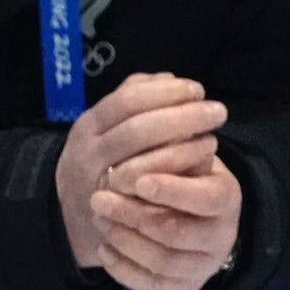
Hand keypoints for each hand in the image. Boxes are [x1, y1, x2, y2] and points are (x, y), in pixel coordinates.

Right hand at [54, 73, 223, 271]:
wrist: (72, 211)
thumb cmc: (98, 159)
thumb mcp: (103, 126)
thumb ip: (131, 99)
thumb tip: (167, 77)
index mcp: (88, 125)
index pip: (127, 101)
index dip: (165, 92)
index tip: (197, 89)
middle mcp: (90, 154)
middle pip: (138, 130)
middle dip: (182, 117)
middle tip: (216, 112)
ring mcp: (101, 185)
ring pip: (145, 164)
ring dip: (185, 149)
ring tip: (212, 139)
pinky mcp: (117, 212)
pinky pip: (150, 193)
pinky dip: (178, 177)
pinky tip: (200, 167)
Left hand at [93, 145, 241, 289]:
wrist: (191, 207)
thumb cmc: (182, 172)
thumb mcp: (182, 153)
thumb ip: (168, 150)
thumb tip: (145, 142)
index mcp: (227, 196)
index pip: (206, 198)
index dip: (173, 191)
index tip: (139, 182)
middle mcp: (222, 235)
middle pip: (177, 233)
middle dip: (133, 216)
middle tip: (98, 199)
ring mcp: (205, 265)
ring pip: (163, 262)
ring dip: (124, 241)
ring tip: (99, 219)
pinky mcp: (186, 286)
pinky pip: (154, 287)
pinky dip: (124, 269)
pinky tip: (104, 249)